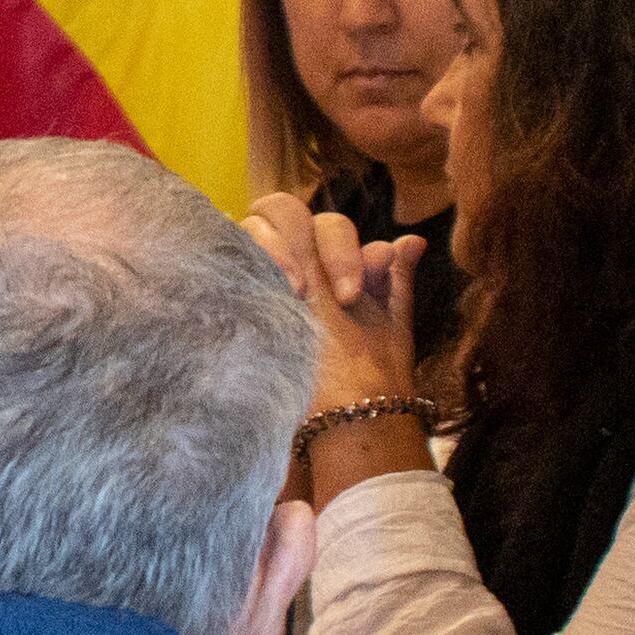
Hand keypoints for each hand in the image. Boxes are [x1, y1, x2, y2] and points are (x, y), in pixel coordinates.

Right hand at [240, 193, 419, 410]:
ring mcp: (258, 272)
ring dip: (276, 247)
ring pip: (255, 224)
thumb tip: (411, 241)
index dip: (341, 250)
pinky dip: (239, 253)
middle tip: (326, 294)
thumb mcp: (388, 324)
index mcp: (330, 263)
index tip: (353, 294)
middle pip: (287, 213)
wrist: (332, 421)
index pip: (327, 227)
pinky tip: (260, 281)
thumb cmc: (363, 375)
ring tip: (294, 291)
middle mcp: (293, 261)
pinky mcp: (232, 290)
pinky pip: (223, 249)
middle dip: (310, 245)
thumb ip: (395, 279)